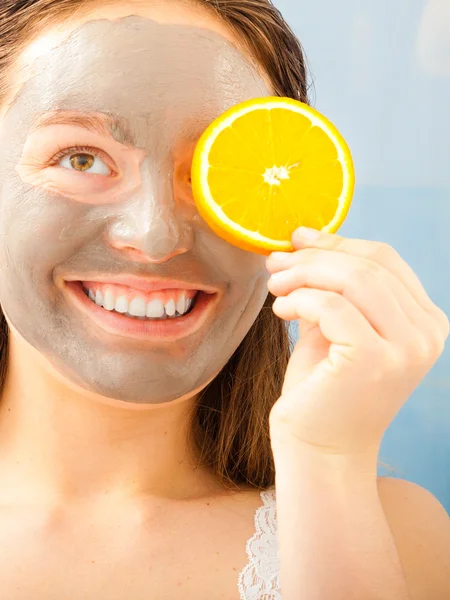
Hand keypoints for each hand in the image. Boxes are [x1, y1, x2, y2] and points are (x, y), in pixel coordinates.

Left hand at [266, 228, 448, 454]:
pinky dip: (300, 300)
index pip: (385, 259)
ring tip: (274, 286)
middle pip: (368, 265)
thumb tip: (304, 240)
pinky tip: (280, 311)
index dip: (337, 242)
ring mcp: (406, 349)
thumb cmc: (324, 387)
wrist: (319, 449)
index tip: (298, 239)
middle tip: (275, 262)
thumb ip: (334, 288)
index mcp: (423, 321)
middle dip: (313, 257)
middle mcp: (425, 334)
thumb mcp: (336, 327)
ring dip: (303, 274)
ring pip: (353, 280)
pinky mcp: (375, 361)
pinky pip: (333, 307)